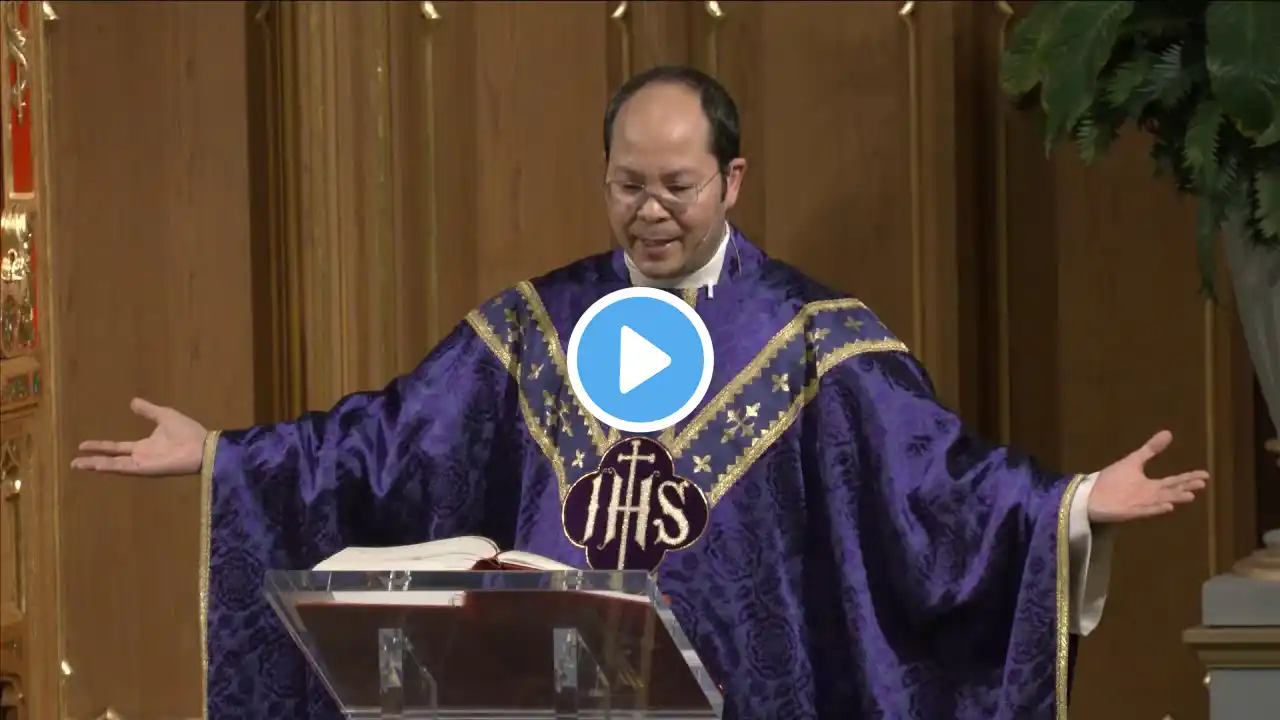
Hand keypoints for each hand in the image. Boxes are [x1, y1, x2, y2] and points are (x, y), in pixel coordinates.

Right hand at [71, 397, 207, 475]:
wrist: (203, 445)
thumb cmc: (188, 431)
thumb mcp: (164, 415)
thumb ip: (148, 410)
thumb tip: (132, 401)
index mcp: (144, 446)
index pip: (116, 447)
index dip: (100, 446)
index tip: (82, 445)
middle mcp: (140, 457)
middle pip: (111, 460)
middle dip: (92, 461)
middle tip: (73, 463)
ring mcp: (143, 465)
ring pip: (115, 466)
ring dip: (96, 466)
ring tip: (77, 465)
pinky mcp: (148, 470)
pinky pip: (126, 469)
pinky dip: (111, 467)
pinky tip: (97, 466)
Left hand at [1088, 430, 1207, 523]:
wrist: (1091, 494)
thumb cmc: (1112, 479)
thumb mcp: (1133, 461)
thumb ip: (1150, 449)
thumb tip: (1168, 432)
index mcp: (1151, 485)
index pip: (1175, 481)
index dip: (1189, 477)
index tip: (1205, 475)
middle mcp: (1150, 496)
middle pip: (1172, 491)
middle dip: (1186, 487)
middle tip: (1201, 484)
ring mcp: (1142, 504)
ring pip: (1162, 501)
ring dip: (1175, 498)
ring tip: (1190, 496)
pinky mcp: (1131, 512)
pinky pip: (1146, 511)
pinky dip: (1157, 509)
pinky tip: (1168, 507)